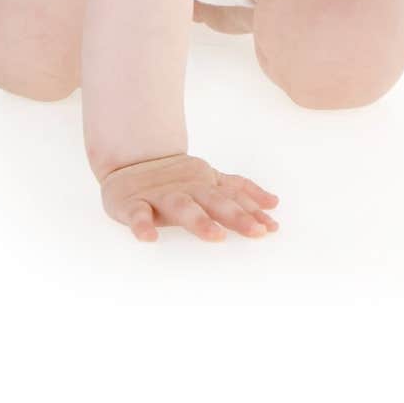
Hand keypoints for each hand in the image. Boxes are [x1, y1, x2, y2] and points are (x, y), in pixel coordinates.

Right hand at [100, 153, 279, 241]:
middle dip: (237, 216)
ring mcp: (160, 196)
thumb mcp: (210, 182)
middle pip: (215, 201)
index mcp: (206, 185)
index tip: (272, 227)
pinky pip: (137, 215)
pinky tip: (149, 239)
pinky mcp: (132, 204)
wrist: (129, 163)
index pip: (234, 197)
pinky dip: (142, 226)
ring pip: (182, 207)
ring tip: (217, 236)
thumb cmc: (176, 181)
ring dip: (200, 221)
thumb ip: (240, 193)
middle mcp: (187, 189)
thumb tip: (274, 204)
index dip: (253, 210)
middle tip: (257, 232)